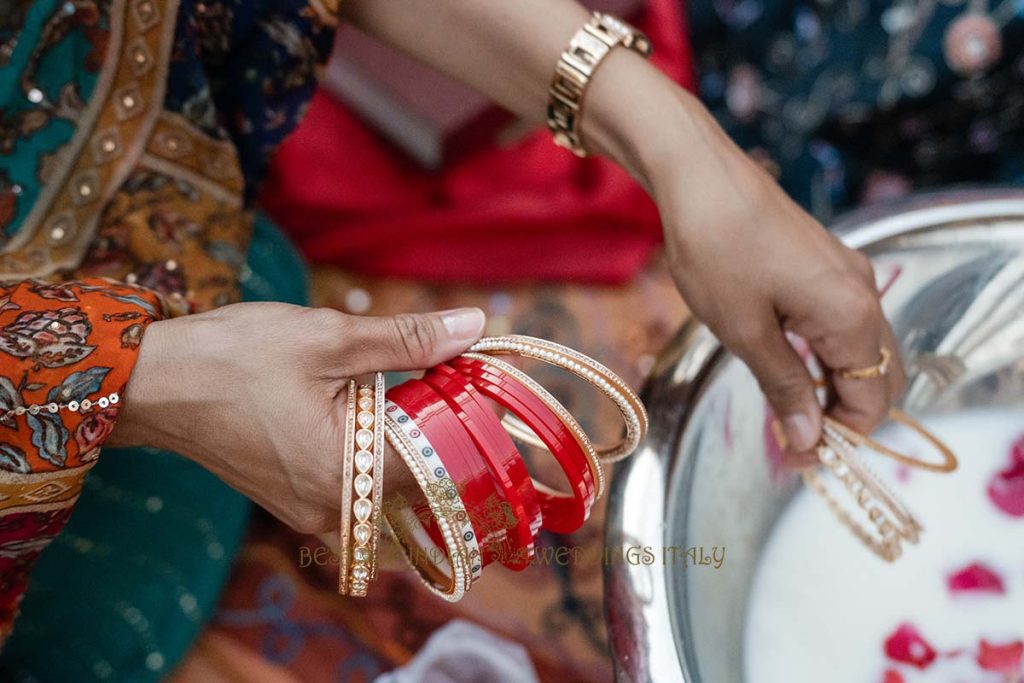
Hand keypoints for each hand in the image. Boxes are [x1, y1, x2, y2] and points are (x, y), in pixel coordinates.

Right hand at [107, 303, 485, 531]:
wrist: (152, 382)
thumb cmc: (233, 357)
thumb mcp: (329, 337)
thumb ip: (409, 339)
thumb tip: (476, 325)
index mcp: (346, 474)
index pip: (439, 460)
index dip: (464, 414)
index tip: (471, 372)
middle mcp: (332, 508)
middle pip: (417, 474)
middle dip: (437, 422)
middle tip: (440, 367)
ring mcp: (310, 510)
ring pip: (387, 479)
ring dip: (404, 432)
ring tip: (399, 378)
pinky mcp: (294, 500)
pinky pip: (355, 479)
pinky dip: (371, 443)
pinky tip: (362, 400)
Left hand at [646, 91, 905, 462]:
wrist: (699, 176)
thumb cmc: (716, 250)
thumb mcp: (745, 332)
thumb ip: (785, 387)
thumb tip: (810, 440)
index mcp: (854, 313)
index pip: (872, 399)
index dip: (839, 438)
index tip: (798, 460)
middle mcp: (864, 293)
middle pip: (876, 376)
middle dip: (841, 415)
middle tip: (792, 441)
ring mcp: (848, 275)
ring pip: (859, 350)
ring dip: (831, 386)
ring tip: (784, 411)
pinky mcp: (826, 265)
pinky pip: (840, 323)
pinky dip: (822, 355)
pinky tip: (786, 366)